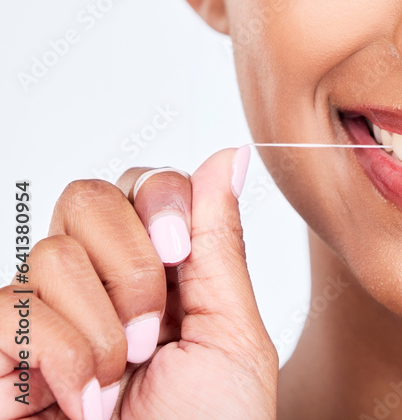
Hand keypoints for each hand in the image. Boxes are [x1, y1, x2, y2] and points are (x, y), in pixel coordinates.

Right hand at [0, 146, 277, 419]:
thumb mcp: (231, 334)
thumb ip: (218, 242)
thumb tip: (229, 153)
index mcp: (162, 273)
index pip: (142, 183)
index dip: (159, 203)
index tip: (180, 255)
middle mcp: (98, 287)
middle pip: (89, 197)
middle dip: (132, 264)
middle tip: (152, 333)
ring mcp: (42, 321)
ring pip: (50, 254)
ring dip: (101, 328)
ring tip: (119, 384)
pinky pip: (6, 308)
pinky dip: (55, 357)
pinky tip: (78, 402)